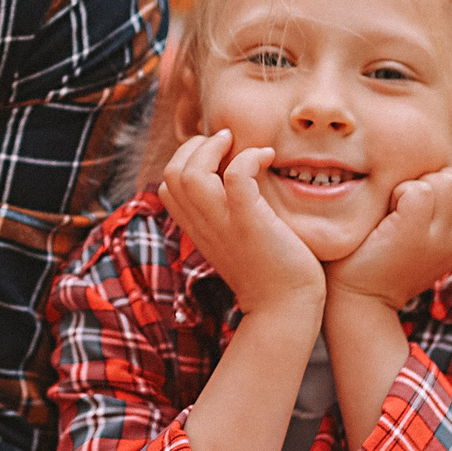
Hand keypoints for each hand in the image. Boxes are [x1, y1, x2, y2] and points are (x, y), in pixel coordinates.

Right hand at [161, 130, 324, 313]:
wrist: (285, 309)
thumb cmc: (271, 273)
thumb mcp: (237, 240)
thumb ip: (228, 215)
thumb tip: (237, 183)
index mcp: (197, 228)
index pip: (166, 186)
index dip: (185, 160)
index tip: (216, 155)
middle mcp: (203, 225)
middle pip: (170, 174)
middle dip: (194, 147)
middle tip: (226, 141)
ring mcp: (223, 225)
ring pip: (189, 174)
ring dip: (212, 148)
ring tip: (238, 143)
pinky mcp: (249, 224)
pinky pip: (236, 177)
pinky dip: (248, 157)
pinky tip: (267, 156)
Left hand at [325, 167, 451, 310]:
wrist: (359, 299)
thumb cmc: (380, 259)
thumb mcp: (424, 238)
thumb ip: (442, 212)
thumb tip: (443, 174)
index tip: (426, 204)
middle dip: (438, 179)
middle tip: (407, 204)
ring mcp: (440, 237)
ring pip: (449, 181)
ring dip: (418, 184)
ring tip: (397, 210)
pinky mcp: (415, 233)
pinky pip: (420, 190)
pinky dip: (399, 192)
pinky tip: (388, 214)